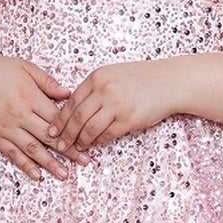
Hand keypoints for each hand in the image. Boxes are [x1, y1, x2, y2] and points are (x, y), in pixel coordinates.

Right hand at [0, 52, 92, 181]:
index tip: (87, 139)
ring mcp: (7, 128)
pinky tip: (38, 175)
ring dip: (50, 164)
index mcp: (30, 96)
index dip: (73, 130)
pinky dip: (26, 166)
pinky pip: (13, 154)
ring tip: (65, 174)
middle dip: (69, 151)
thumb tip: (68, 95)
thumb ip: (48, 82)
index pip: (57, 118)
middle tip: (85, 161)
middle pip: (49, 137)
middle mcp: (19, 115)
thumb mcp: (25, 68)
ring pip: (33, 150)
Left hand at [46, 60, 181, 154]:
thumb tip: (74, 109)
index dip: (60, 119)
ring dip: (81, 141)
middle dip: (66, 134)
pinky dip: (99, 142)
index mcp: (97, 77)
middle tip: (59, 145)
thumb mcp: (113, 75)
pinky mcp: (129, 119)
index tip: (52, 130)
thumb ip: (94, 89)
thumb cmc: (141, 79)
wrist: (169, 82)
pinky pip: (108, 135)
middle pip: (77, 117)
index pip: (72, 101)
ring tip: (77, 148)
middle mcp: (105, 90)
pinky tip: (95, 145)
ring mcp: (117, 105)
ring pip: (90, 129)